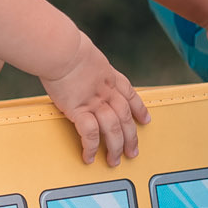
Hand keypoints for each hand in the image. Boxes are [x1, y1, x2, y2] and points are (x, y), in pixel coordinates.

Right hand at [41, 38, 150, 164]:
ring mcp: (94, 101)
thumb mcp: (85, 52)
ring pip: (113, 128)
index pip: (130, 95)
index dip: (139, 109)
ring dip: (116, 147)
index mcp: (109, 76)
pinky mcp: (78, 110)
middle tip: (133, 152)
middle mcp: (106, 91)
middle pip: (125, 117)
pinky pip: (90, 133)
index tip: (145, 120)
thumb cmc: (66, 46)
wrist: (61, 49)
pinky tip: (90, 157)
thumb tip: (79, 63)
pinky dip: (92, 147)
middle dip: (131, 137)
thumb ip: (88, 64)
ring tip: (114, 161)